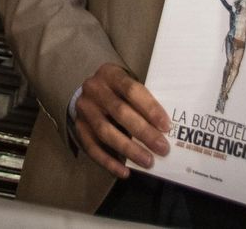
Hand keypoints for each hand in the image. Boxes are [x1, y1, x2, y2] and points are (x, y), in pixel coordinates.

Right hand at [73, 63, 170, 178]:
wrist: (90, 91)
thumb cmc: (118, 91)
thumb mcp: (128, 86)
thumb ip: (142, 102)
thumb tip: (164, 129)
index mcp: (110, 74)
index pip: (132, 90)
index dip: (150, 108)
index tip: (166, 126)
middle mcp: (94, 89)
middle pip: (120, 112)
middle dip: (143, 132)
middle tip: (162, 148)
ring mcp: (84, 109)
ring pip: (105, 131)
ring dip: (128, 149)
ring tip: (147, 161)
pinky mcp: (78, 127)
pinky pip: (92, 148)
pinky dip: (109, 162)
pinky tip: (124, 172)